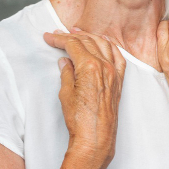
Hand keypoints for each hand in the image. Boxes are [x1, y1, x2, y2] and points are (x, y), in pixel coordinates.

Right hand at [43, 29, 126, 168]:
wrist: (96, 136)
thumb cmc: (79, 119)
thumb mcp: (66, 93)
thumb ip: (67, 73)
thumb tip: (65, 61)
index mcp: (90, 67)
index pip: (74, 44)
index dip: (60, 38)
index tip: (49, 36)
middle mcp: (105, 66)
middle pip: (88, 42)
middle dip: (72, 36)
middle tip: (59, 34)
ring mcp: (114, 73)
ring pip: (104, 45)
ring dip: (90, 37)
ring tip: (78, 32)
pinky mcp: (119, 81)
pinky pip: (118, 57)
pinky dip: (110, 46)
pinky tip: (104, 41)